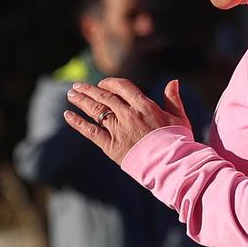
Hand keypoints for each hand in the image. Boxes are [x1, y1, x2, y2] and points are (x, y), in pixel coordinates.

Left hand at [62, 77, 192, 163]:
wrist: (172, 165)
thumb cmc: (178, 142)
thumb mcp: (178, 117)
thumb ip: (173, 98)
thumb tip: (173, 81)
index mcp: (144, 105)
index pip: (121, 87)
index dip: (109, 83)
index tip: (102, 84)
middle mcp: (128, 114)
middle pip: (104, 97)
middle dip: (89, 90)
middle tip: (77, 86)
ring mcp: (118, 130)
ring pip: (95, 110)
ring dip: (81, 100)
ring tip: (71, 94)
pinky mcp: (111, 146)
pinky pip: (90, 131)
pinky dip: (78, 122)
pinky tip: (68, 114)